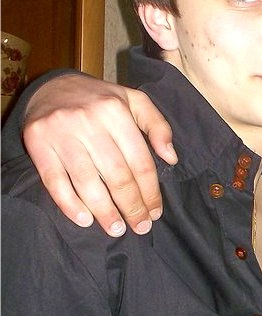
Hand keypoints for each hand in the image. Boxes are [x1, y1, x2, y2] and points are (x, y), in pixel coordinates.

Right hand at [22, 73, 176, 235]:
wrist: (50, 86)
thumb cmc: (99, 100)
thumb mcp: (134, 101)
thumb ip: (158, 126)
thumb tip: (171, 158)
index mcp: (116, 111)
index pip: (140, 161)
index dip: (150, 192)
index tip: (154, 213)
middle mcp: (89, 120)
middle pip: (116, 175)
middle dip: (131, 207)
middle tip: (139, 227)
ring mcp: (61, 132)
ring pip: (87, 181)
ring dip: (104, 212)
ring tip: (116, 229)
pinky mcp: (37, 142)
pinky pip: (55, 180)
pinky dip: (70, 204)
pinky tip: (85, 220)